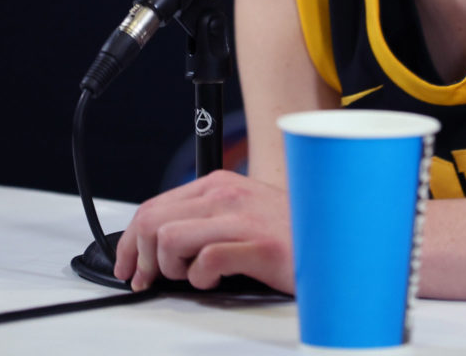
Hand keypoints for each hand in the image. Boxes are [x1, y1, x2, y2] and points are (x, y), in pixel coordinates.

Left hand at [112, 169, 294, 292]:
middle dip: (139, 257)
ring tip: (193, 277)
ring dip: (171, 269)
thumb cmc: (290, 234)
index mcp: (219, 184)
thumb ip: (205, 220)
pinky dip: (201, 280)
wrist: (337, 242)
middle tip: (148, 280)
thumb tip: (159, 246)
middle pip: (152, 221)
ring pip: (169, 239)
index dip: (130, 242)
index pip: (154, 206)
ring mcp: (242, 218)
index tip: (128, 267)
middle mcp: (227, 194)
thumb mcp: (241, 215)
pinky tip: (216, 280)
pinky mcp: (258, 245)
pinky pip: (204, 262)